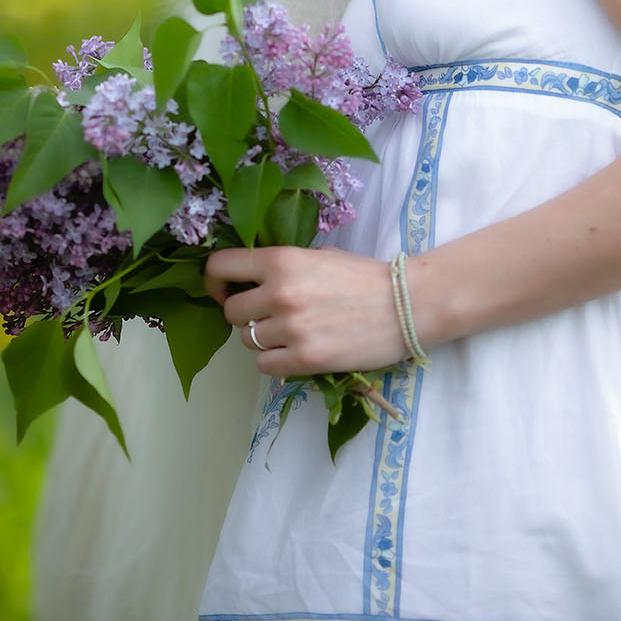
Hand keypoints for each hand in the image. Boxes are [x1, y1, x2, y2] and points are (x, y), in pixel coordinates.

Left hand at [204, 245, 405, 376]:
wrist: (406, 304)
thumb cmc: (364, 276)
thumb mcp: (319, 255)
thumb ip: (283, 266)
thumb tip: (251, 279)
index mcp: (282, 260)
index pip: (220, 268)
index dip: (214, 281)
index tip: (223, 289)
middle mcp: (280, 293)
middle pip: (230, 312)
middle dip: (244, 314)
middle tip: (267, 315)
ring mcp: (291, 328)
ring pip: (247, 341)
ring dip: (262, 339)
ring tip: (290, 332)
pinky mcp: (305, 359)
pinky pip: (264, 365)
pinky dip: (275, 360)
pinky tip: (297, 350)